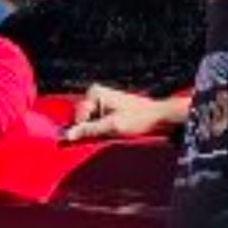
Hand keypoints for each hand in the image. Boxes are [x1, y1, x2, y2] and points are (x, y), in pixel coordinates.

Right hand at [62, 82, 177, 143]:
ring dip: (97, 131)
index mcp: (96, 92)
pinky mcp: (108, 109)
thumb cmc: (139, 118)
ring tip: (114, 131)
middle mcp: (97, 94)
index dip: (84, 128)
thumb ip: (89, 130)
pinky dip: (102, 129)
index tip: (96, 133)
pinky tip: (114, 130)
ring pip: (89, 122)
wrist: (159, 116)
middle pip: (82, 118)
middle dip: (91, 128)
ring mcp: (102, 101)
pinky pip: (97, 122)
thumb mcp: (112, 126)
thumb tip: (69, 135)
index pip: (77, 115)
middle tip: (107, 132)